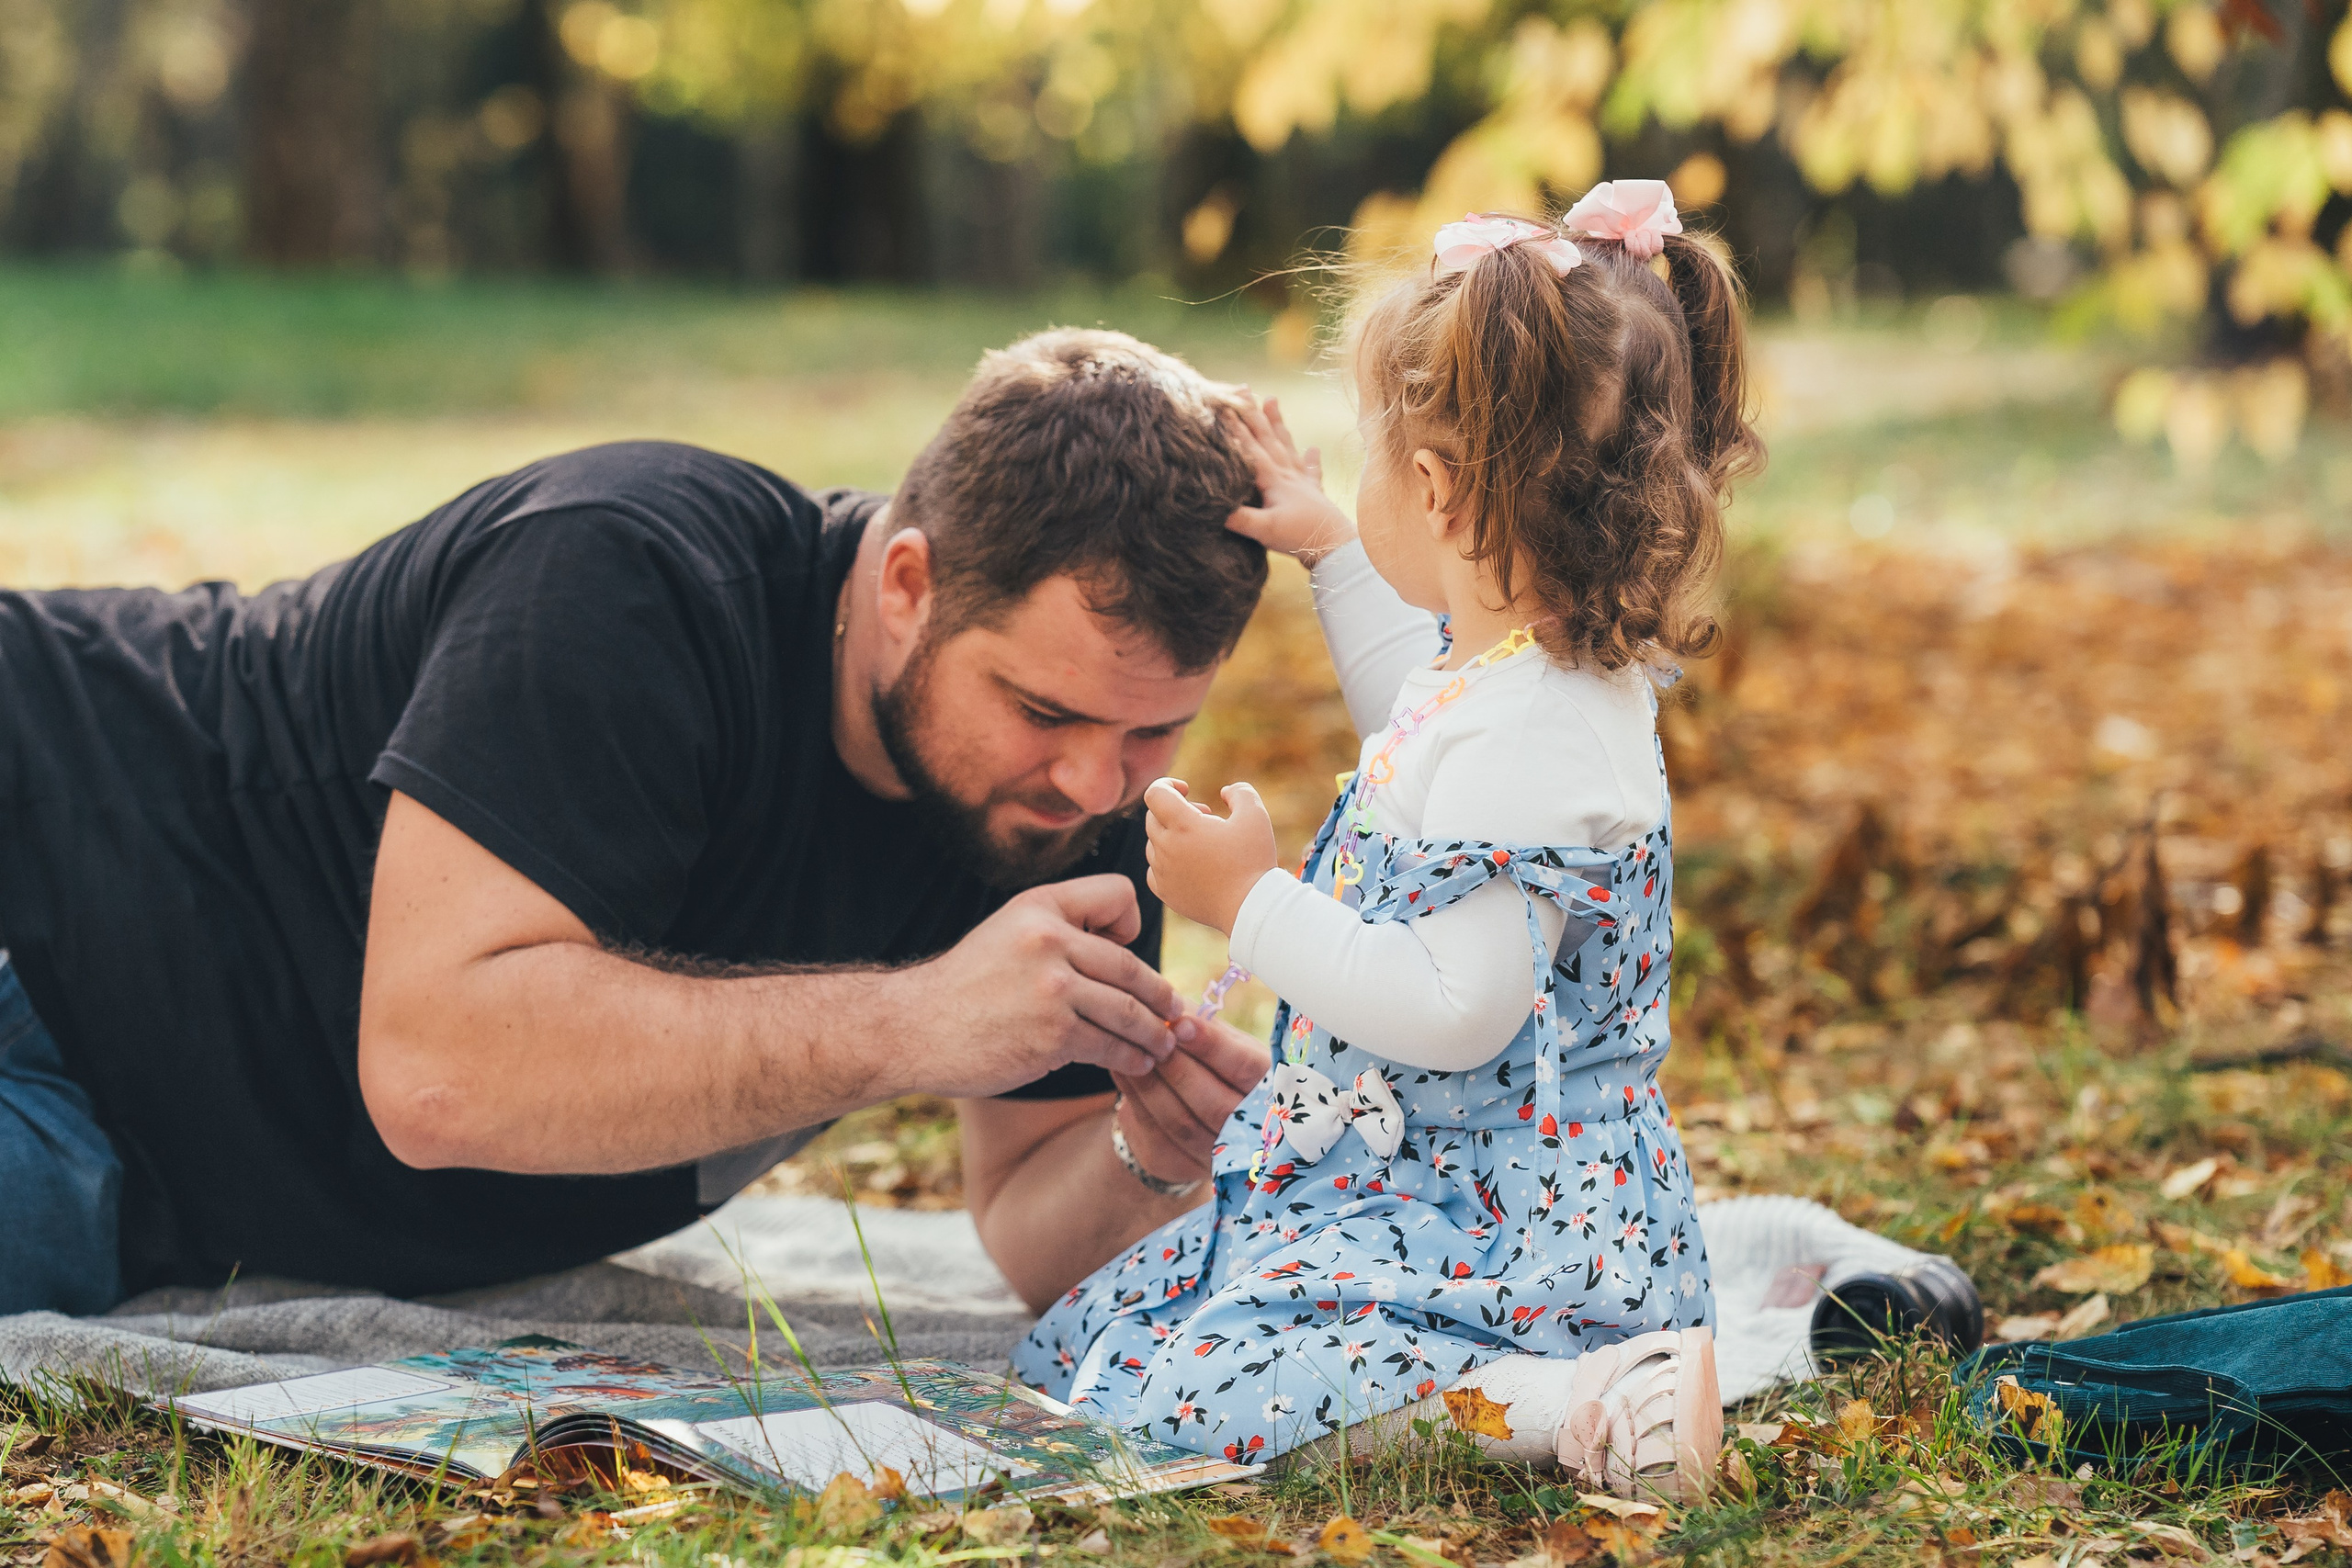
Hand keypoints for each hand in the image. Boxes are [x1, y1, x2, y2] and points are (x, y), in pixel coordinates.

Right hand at [901, 874, 1182, 1097]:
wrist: (914, 1028)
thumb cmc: (966, 985)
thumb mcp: (1009, 932)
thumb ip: (1060, 930)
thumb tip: (1123, 950)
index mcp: (1041, 906)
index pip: (1118, 894)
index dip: (1131, 924)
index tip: (1126, 951)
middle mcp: (1049, 940)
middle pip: (1132, 966)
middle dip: (1160, 996)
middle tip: (1173, 1012)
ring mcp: (1052, 989)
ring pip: (1129, 1011)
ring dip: (1154, 1033)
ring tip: (1162, 1044)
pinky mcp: (1052, 1035)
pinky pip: (1111, 1046)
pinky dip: (1132, 1058)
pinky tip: (1138, 1063)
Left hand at [1111, 1015, 1270, 1184]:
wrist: (1201, 1112)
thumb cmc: (1219, 1065)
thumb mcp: (1224, 1041)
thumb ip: (1204, 1024)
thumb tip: (1173, 1003)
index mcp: (1272, 1089)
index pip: (1246, 1069)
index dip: (1213, 1047)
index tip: (1181, 1023)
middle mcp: (1252, 1130)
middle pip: (1214, 1103)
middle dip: (1177, 1067)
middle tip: (1151, 1036)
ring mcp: (1218, 1154)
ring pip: (1181, 1122)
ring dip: (1151, 1082)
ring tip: (1132, 1048)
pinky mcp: (1182, 1164)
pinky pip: (1155, 1132)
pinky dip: (1135, 1097)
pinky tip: (1122, 1069)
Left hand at [1143, 778, 1279, 934]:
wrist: (1250, 908)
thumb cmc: (1253, 861)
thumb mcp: (1255, 816)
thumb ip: (1240, 793)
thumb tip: (1224, 792)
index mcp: (1183, 826)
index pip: (1154, 794)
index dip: (1167, 784)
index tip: (1186, 790)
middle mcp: (1166, 848)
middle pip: (1153, 817)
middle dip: (1175, 810)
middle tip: (1204, 817)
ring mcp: (1163, 873)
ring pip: (1153, 843)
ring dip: (1171, 835)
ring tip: (1201, 843)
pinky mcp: (1166, 893)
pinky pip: (1154, 869)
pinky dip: (1166, 861)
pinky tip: (1189, 863)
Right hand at [1223, 393, 1355, 565]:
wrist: (1334, 547)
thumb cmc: (1298, 537)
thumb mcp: (1264, 530)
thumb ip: (1239, 518)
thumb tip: (1212, 507)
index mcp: (1273, 478)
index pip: (1249, 446)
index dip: (1234, 426)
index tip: (1221, 404)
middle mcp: (1287, 473)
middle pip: (1267, 437)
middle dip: (1253, 412)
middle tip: (1243, 389)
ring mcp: (1302, 482)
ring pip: (1286, 446)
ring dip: (1278, 424)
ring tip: (1273, 401)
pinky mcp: (1314, 494)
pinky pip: (1311, 471)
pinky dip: (1312, 460)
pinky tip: (1314, 450)